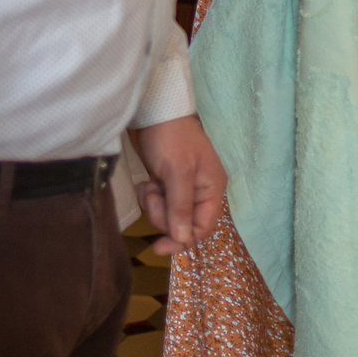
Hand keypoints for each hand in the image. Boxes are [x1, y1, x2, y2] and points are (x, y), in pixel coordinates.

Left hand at [133, 114, 224, 252]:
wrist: (155, 110)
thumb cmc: (172, 138)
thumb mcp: (178, 172)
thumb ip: (181, 207)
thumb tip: (185, 240)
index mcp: (211, 189)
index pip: (202, 227)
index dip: (182, 240)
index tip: (157, 246)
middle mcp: (200, 191)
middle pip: (181, 223)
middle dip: (163, 215)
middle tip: (153, 195)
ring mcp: (182, 186)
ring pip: (167, 214)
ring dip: (154, 204)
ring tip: (148, 184)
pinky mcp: (166, 181)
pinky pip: (158, 202)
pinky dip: (149, 195)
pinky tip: (145, 181)